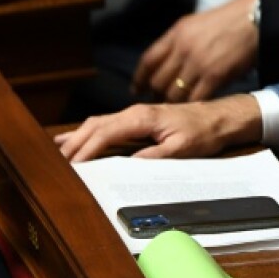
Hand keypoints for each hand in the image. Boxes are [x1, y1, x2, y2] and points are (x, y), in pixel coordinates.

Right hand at [55, 95, 262, 162]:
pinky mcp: (134, 119)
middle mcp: (132, 112)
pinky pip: (103, 124)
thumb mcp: (183, 148)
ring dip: (75, 138)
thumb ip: (154, 155)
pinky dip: (84, 132)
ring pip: (95, 123)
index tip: (72, 165)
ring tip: (58, 154)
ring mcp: (132, 114)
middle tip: (57, 164)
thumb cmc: (204, 132)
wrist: (221, 117)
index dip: (86, 149)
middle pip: (93, 126)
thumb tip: (128, 164)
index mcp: (141, 118)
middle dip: (73, 144)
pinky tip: (70, 138)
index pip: (104, 133)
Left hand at [132, 0, 258, 102]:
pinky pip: (195, 98)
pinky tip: (190, 108)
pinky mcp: (214, 75)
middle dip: (154, 94)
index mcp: (175, 34)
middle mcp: (182, 49)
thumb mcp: (194, 24)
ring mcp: (198, 63)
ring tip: (172, 108)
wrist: (256, 18)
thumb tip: (162, 63)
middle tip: (156, 102)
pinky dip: (190, 105)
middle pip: (158, 80)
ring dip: (171, 103)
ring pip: (173, 93)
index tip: (135, 90)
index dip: (139, 79)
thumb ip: (176, 42)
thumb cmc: (228, 21)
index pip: (147, 61)